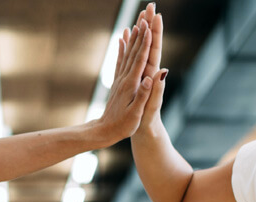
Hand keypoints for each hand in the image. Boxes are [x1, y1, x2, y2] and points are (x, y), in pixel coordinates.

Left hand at [94, 7, 163, 143]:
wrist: (103, 131)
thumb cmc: (122, 126)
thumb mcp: (136, 113)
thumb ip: (144, 94)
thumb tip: (152, 77)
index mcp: (131, 84)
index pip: (140, 59)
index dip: (145, 42)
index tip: (149, 26)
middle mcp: (124, 78)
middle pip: (134, 50)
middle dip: (140, 32)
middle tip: (146, 16)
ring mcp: (120, 79)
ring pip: (128, 52)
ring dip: (133, 36)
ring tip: (138, 21)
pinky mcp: (118, 82)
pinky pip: (121, 60)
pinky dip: (122, 48)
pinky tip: (122, 38)